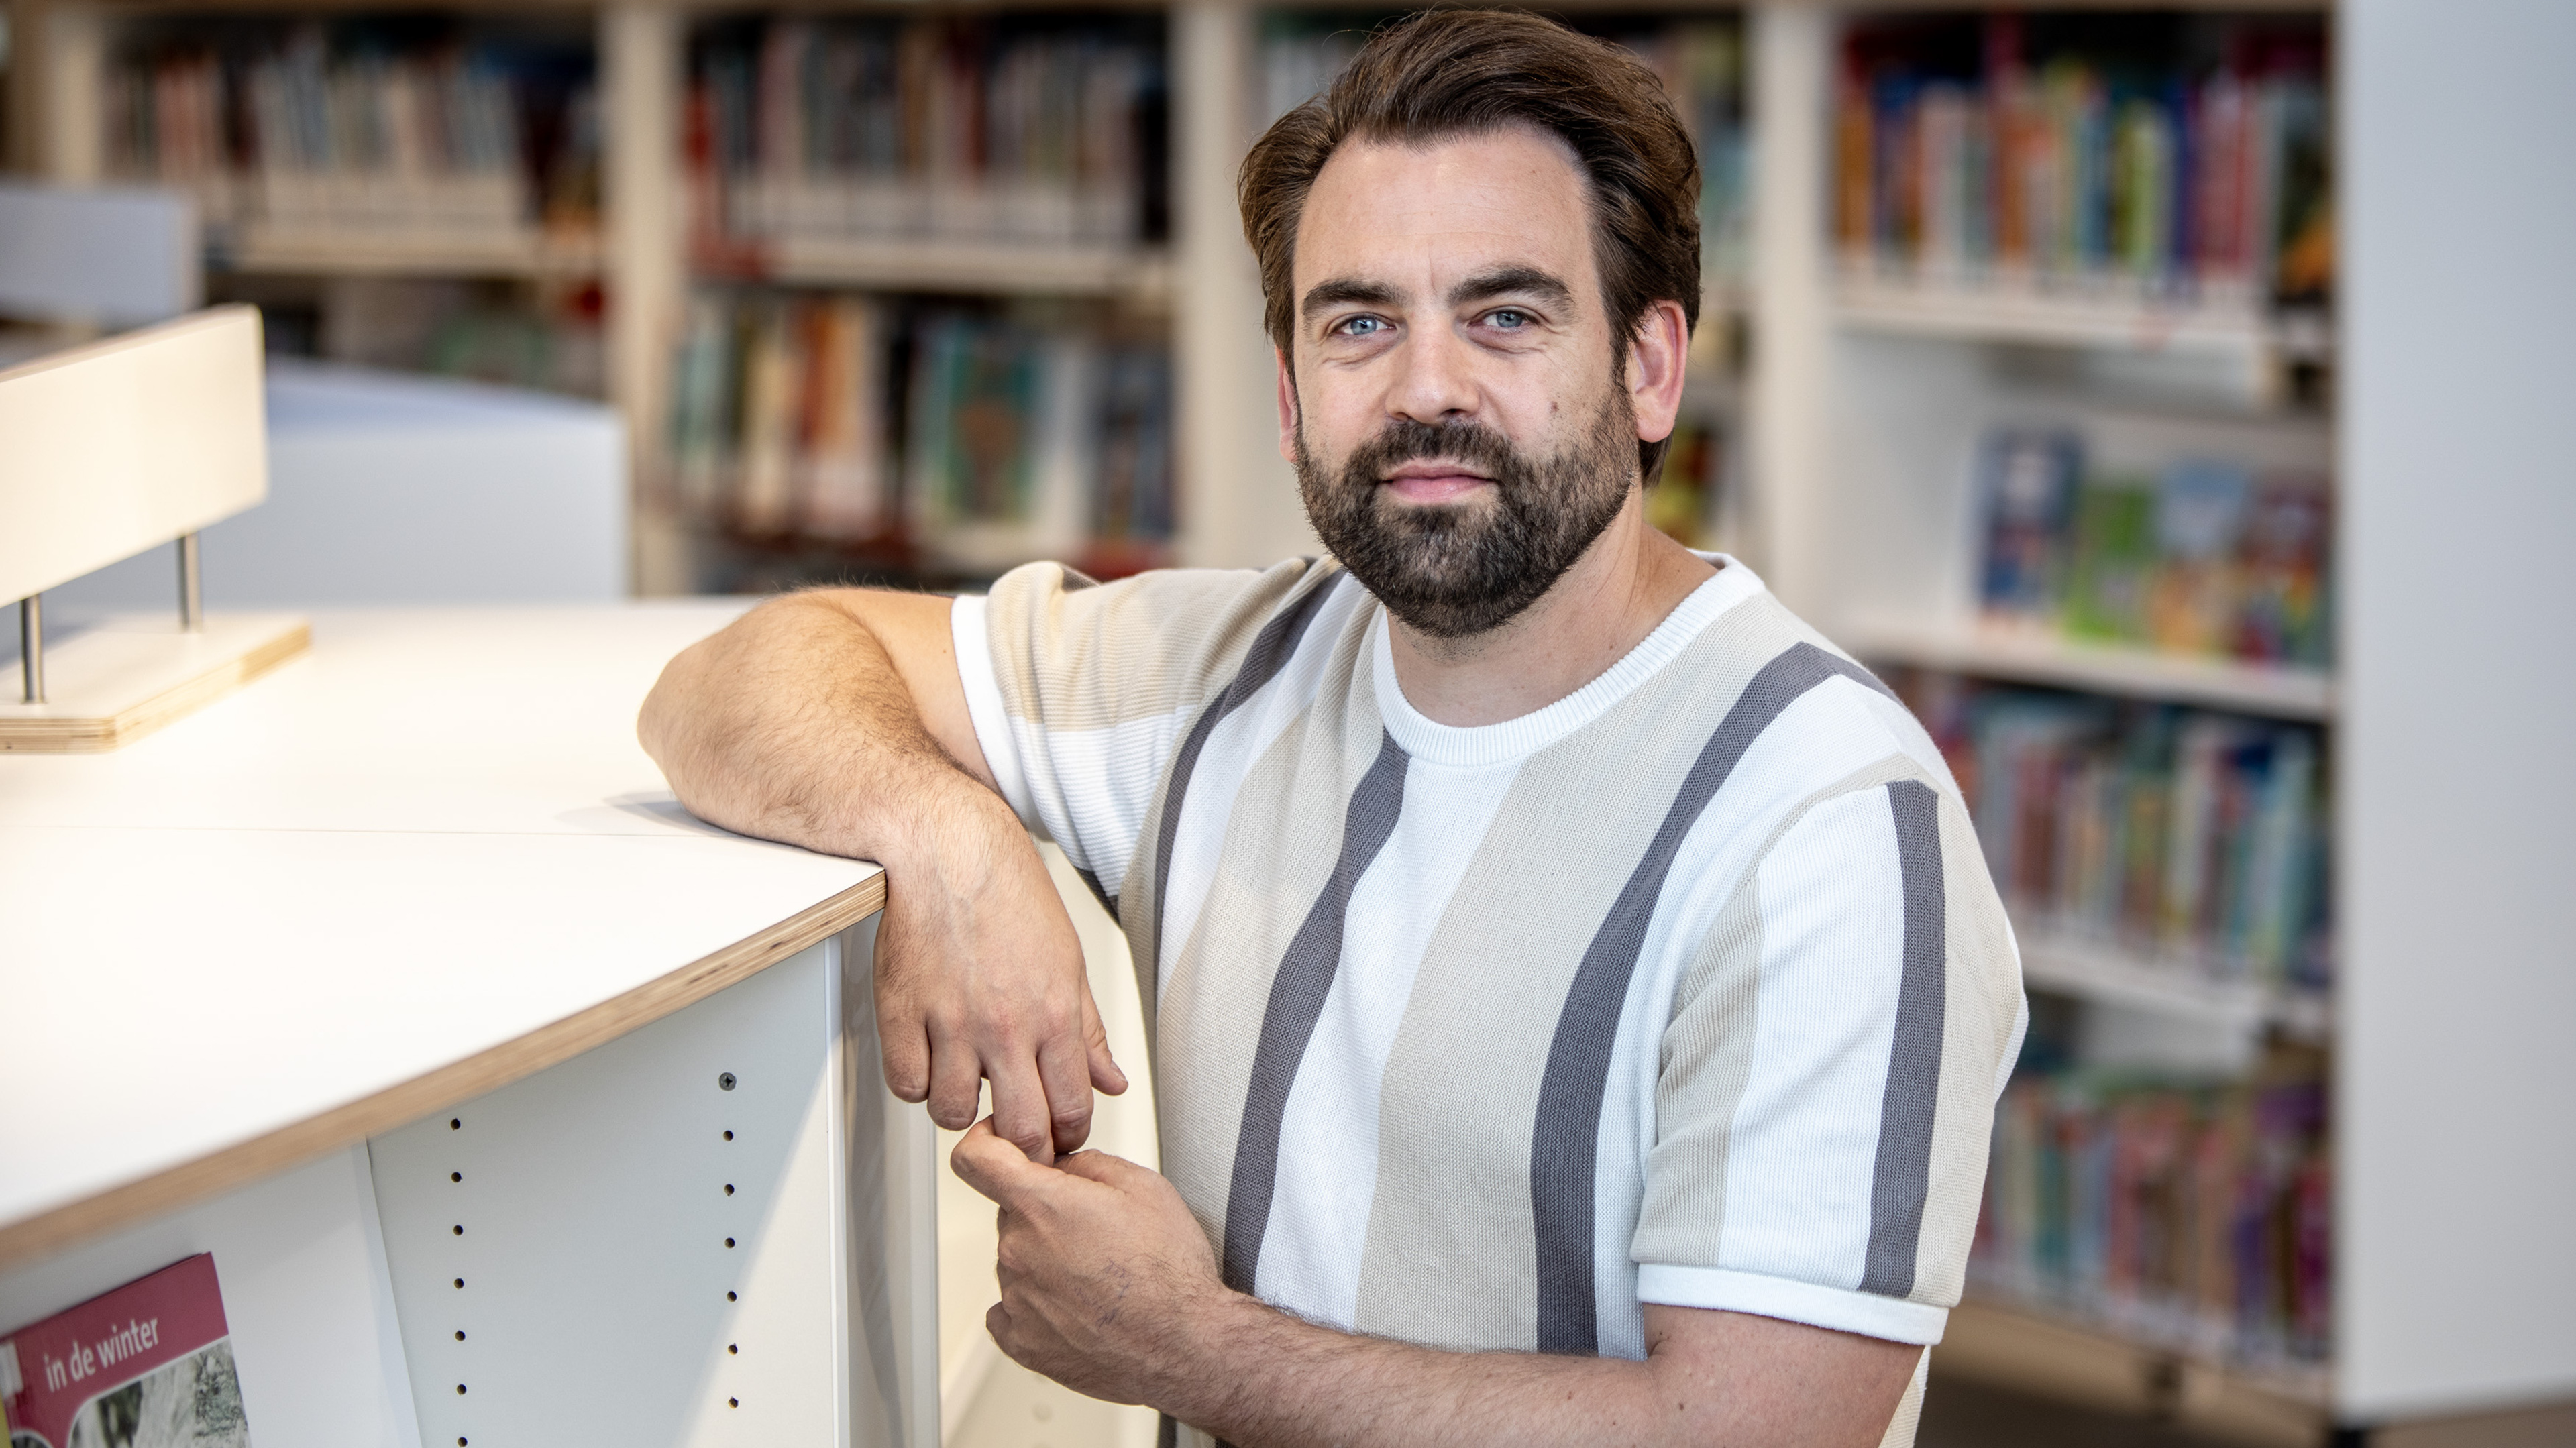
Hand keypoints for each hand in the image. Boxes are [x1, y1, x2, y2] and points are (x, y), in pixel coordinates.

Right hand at [875, 797, 1126, 1161]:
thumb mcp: (1069, 962)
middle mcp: (1005, 1026)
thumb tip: (1112, 1081)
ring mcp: (951, 1023)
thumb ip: (1090, 1031)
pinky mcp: (902, 1015)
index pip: (1072, 1110)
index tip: (1058, 1134)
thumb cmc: (1010, 896)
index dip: (1067, 1135)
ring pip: (955, 1114)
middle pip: (1020, 1129)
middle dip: (1023, 1144)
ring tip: (967, 1081)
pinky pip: (907, 1085)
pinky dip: (918, 1083)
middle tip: (1014, 1131)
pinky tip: (930, 1060)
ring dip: (962, 1110)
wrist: (949, 851)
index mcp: (1054, 1015)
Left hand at [950, 1118, 1233, 1404]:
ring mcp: (1016, 1301)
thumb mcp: (1143, 1187)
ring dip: (1046, 1262)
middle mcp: (1018, 1252)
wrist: (1184, 1346)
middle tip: (1095, 1233)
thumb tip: (1063, 1165)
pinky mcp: (1021, 1343)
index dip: (985, 1144)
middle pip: (1011, 1215)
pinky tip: (1078, 1307)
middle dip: (1045, 1214)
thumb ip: (1087, 1163)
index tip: (1002, 1149)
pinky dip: (1039, 1305)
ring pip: (1017, 1262)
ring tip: (1098, 1278)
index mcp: (1042, 1206)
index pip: (975, 1159)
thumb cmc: (1170, 1273)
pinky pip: (1011, 1310)